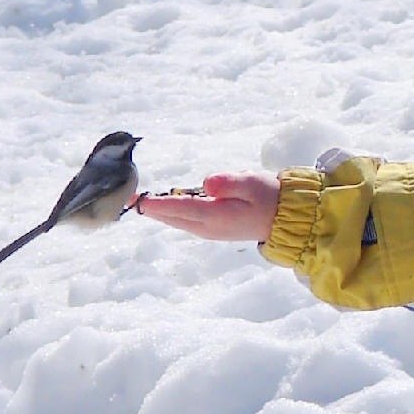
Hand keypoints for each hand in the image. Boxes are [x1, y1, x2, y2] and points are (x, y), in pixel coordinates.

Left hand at [136, 173, 281, 241]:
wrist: (285, 219)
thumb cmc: (270, 197)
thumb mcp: (252, 183)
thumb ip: (228, 182)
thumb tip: (205, 183)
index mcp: (217, 216)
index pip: (180, 208)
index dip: (157, 203)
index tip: (137, 199)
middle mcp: (209, 228)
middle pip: (172, 217)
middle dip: (151, 208)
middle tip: (128, 198)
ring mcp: (210, 231)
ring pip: (177, 221)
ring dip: (159, 211)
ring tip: (140, 201)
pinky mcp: (213, 229)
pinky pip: (185, 221)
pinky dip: (172, 213)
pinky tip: (164, 206)